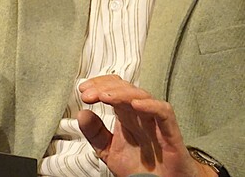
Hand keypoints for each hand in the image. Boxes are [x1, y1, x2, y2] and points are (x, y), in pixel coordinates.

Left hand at [77, 75, 213, 176]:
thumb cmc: (141, 169)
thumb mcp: (108, 150)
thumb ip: (95, 133)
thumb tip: (82, 114)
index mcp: (127, 117)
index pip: (114, 90)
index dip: (99, 84)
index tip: (82, 90)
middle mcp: (141, 117)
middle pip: (126, 89)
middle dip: (105, 87)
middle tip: (88, 94)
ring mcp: (156, 124)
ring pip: (143, 96)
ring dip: (122, 93)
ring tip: (104, 96)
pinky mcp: (171, 135)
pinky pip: (165, 114)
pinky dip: (151, 106)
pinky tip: (134, 104)